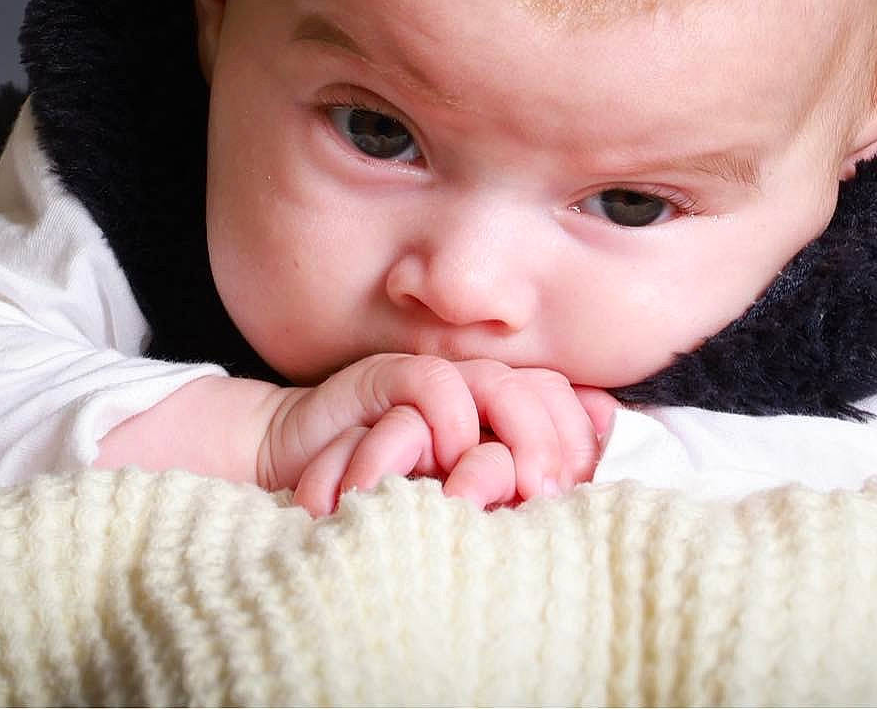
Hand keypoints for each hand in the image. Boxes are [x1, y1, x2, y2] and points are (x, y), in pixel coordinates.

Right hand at [281, 357, 617, 515]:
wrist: (295, 465)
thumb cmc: (382, 491)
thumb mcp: (456, 499)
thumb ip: (510, 488)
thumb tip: (575, 490)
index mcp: (493, 407)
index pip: (560, 400)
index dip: (580, 437)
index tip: (580, 489)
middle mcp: (469, 385)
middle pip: (539, 387)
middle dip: (557, 438)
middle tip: (555, 493)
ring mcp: (430, 378)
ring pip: (497, 381)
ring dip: (520, 432)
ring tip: (526, 486)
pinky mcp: (384, 377)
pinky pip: (433, 384)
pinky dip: (451, 419)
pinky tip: (451, 459)